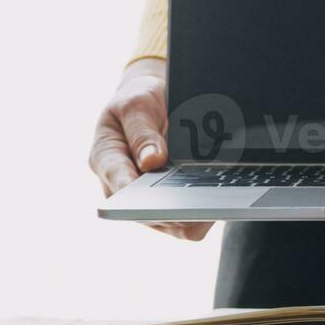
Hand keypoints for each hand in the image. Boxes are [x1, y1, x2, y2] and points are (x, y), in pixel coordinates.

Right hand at [89, 57, 212, 241]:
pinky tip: (218, 205)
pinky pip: (186, 224)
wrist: (156, 101)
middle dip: (167, 209)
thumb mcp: (135, 104)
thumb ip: (141, 131)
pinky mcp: (168, 206)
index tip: (145, 198)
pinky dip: (202, 216)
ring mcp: (146, 199)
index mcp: (106, 157)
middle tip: (193, 204)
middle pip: (143, 211)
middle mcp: (122, 185)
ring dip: (188, 216)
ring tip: (211, 205)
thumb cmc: (139, 101)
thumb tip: (150, 161)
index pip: (116, 179)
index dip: (130, 191)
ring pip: (167, 223)